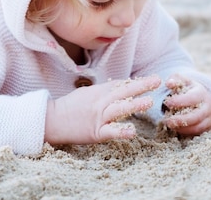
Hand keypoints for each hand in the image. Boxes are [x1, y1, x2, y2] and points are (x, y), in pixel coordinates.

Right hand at [44, 75, 160, 145]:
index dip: (137, 82)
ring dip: (135, 105)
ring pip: (119, 109)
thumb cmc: (70, 107)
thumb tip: (119, 86)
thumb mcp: (87, 93)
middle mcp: (100, 102)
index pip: (121, 85)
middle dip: (142, 86)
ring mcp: (98, 117)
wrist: (52, 120)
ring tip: (150, 101)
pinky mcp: (95, 132)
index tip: (152, 78)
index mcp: (99, 92)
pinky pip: (109, 131)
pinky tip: (132, 132)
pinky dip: (121, 131)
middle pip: (123, 92)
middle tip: (158, 80)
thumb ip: (103, 90)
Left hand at [161, 73, 210, 135]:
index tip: (167, 102)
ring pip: (198, 127)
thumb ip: (174, 79)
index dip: (179, 101)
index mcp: (202, 92)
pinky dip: (187, 132)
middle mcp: (209, 106)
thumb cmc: (186, 88)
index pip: (192, 98)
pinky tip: (176, 129)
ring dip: (183, 128)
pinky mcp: (208, 127)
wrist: (199, 97)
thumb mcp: (181, 81)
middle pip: (196, 116)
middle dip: (180, 120)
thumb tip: (169, 83)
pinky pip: (198, 133)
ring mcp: (210, 117)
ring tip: (169, 125)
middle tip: (166, 121)